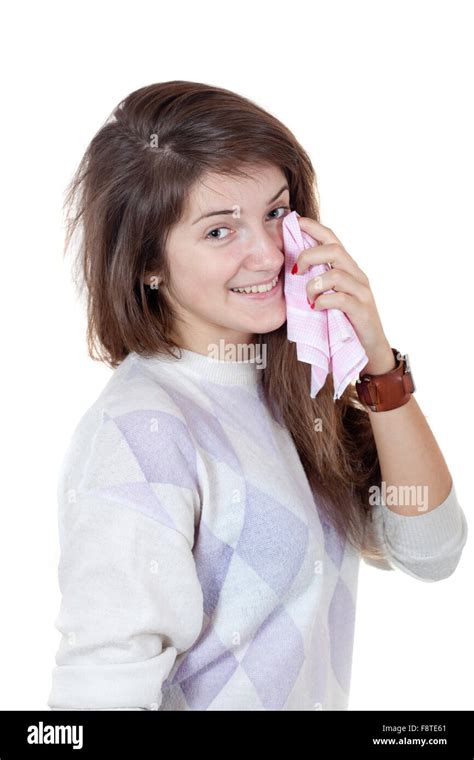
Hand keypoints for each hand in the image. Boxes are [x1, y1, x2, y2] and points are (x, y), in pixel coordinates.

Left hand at [292, 216, 395, 374]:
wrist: (370, 351)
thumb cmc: (344, 323)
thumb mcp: (329, 297)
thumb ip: (316, 282)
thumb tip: (289, 272)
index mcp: (347, 269)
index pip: (332, 238)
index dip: (314, 227)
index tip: (294, 222)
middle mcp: (357, 275)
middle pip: (334, 250)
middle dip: (309, 255)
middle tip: (295, 270)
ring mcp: (362, 292)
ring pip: (337, 274)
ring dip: (314, 284)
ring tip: (308, 298)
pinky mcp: (362, 311)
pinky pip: (341, 298)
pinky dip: (323, 301)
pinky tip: (316, 308)